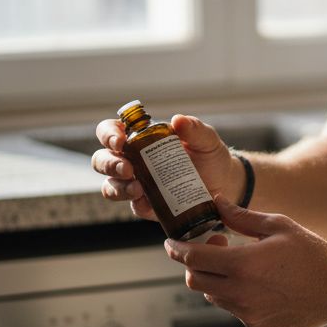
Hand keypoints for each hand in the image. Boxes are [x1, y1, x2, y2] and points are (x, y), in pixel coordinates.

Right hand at [90, 114, 241, 221]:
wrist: (224, 183)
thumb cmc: (209, 155)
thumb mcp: (206, 139)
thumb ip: (194, 128)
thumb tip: (177, 120)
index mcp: (140, 138)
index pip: (110, 131)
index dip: (108, 134)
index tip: (120, 141)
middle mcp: (132, 160)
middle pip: (102, 160)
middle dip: (109, 164)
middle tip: (128, 169)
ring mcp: (136, 184)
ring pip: (110, 186)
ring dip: (118, 188)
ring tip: (138, 189)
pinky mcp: (147, 205)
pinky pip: (133, 206)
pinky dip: (136, 204)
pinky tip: (146, 201)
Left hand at [165, 194, 326, 326]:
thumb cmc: (312, 253)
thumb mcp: (278, 226)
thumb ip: (242, 217)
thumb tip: (217, 202)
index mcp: (243, 263)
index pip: (193, 258)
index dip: (176, 249)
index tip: (171, 243)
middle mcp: (240, 291)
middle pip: (194, 279)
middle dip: (193, 263)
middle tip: (212, 246)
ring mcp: (247, 311)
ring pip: (211, 295)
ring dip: (213, 278)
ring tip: (237, 263)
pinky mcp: (255, 324)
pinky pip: (231, 308)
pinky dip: (232, 293)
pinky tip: (255, 281)